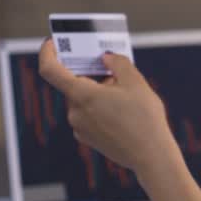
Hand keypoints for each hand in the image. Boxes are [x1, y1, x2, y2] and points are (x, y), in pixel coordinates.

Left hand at [38, 40, 176, 173]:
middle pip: (73, 84)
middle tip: (111, 68)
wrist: (152, 156)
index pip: (50, 70)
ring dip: (98, 91)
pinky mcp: (88, 138)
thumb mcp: (135, 82)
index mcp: (82, 95)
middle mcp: (75, 112)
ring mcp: (80, 128)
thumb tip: (106, 58)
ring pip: (83, 100)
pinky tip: (122, 111)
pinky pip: (88, 115)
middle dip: (90, 74)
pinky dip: (99, 107)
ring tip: (124, 94)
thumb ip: (117, 63)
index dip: (48, 53)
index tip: (53, 43)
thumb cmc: (144, 120)